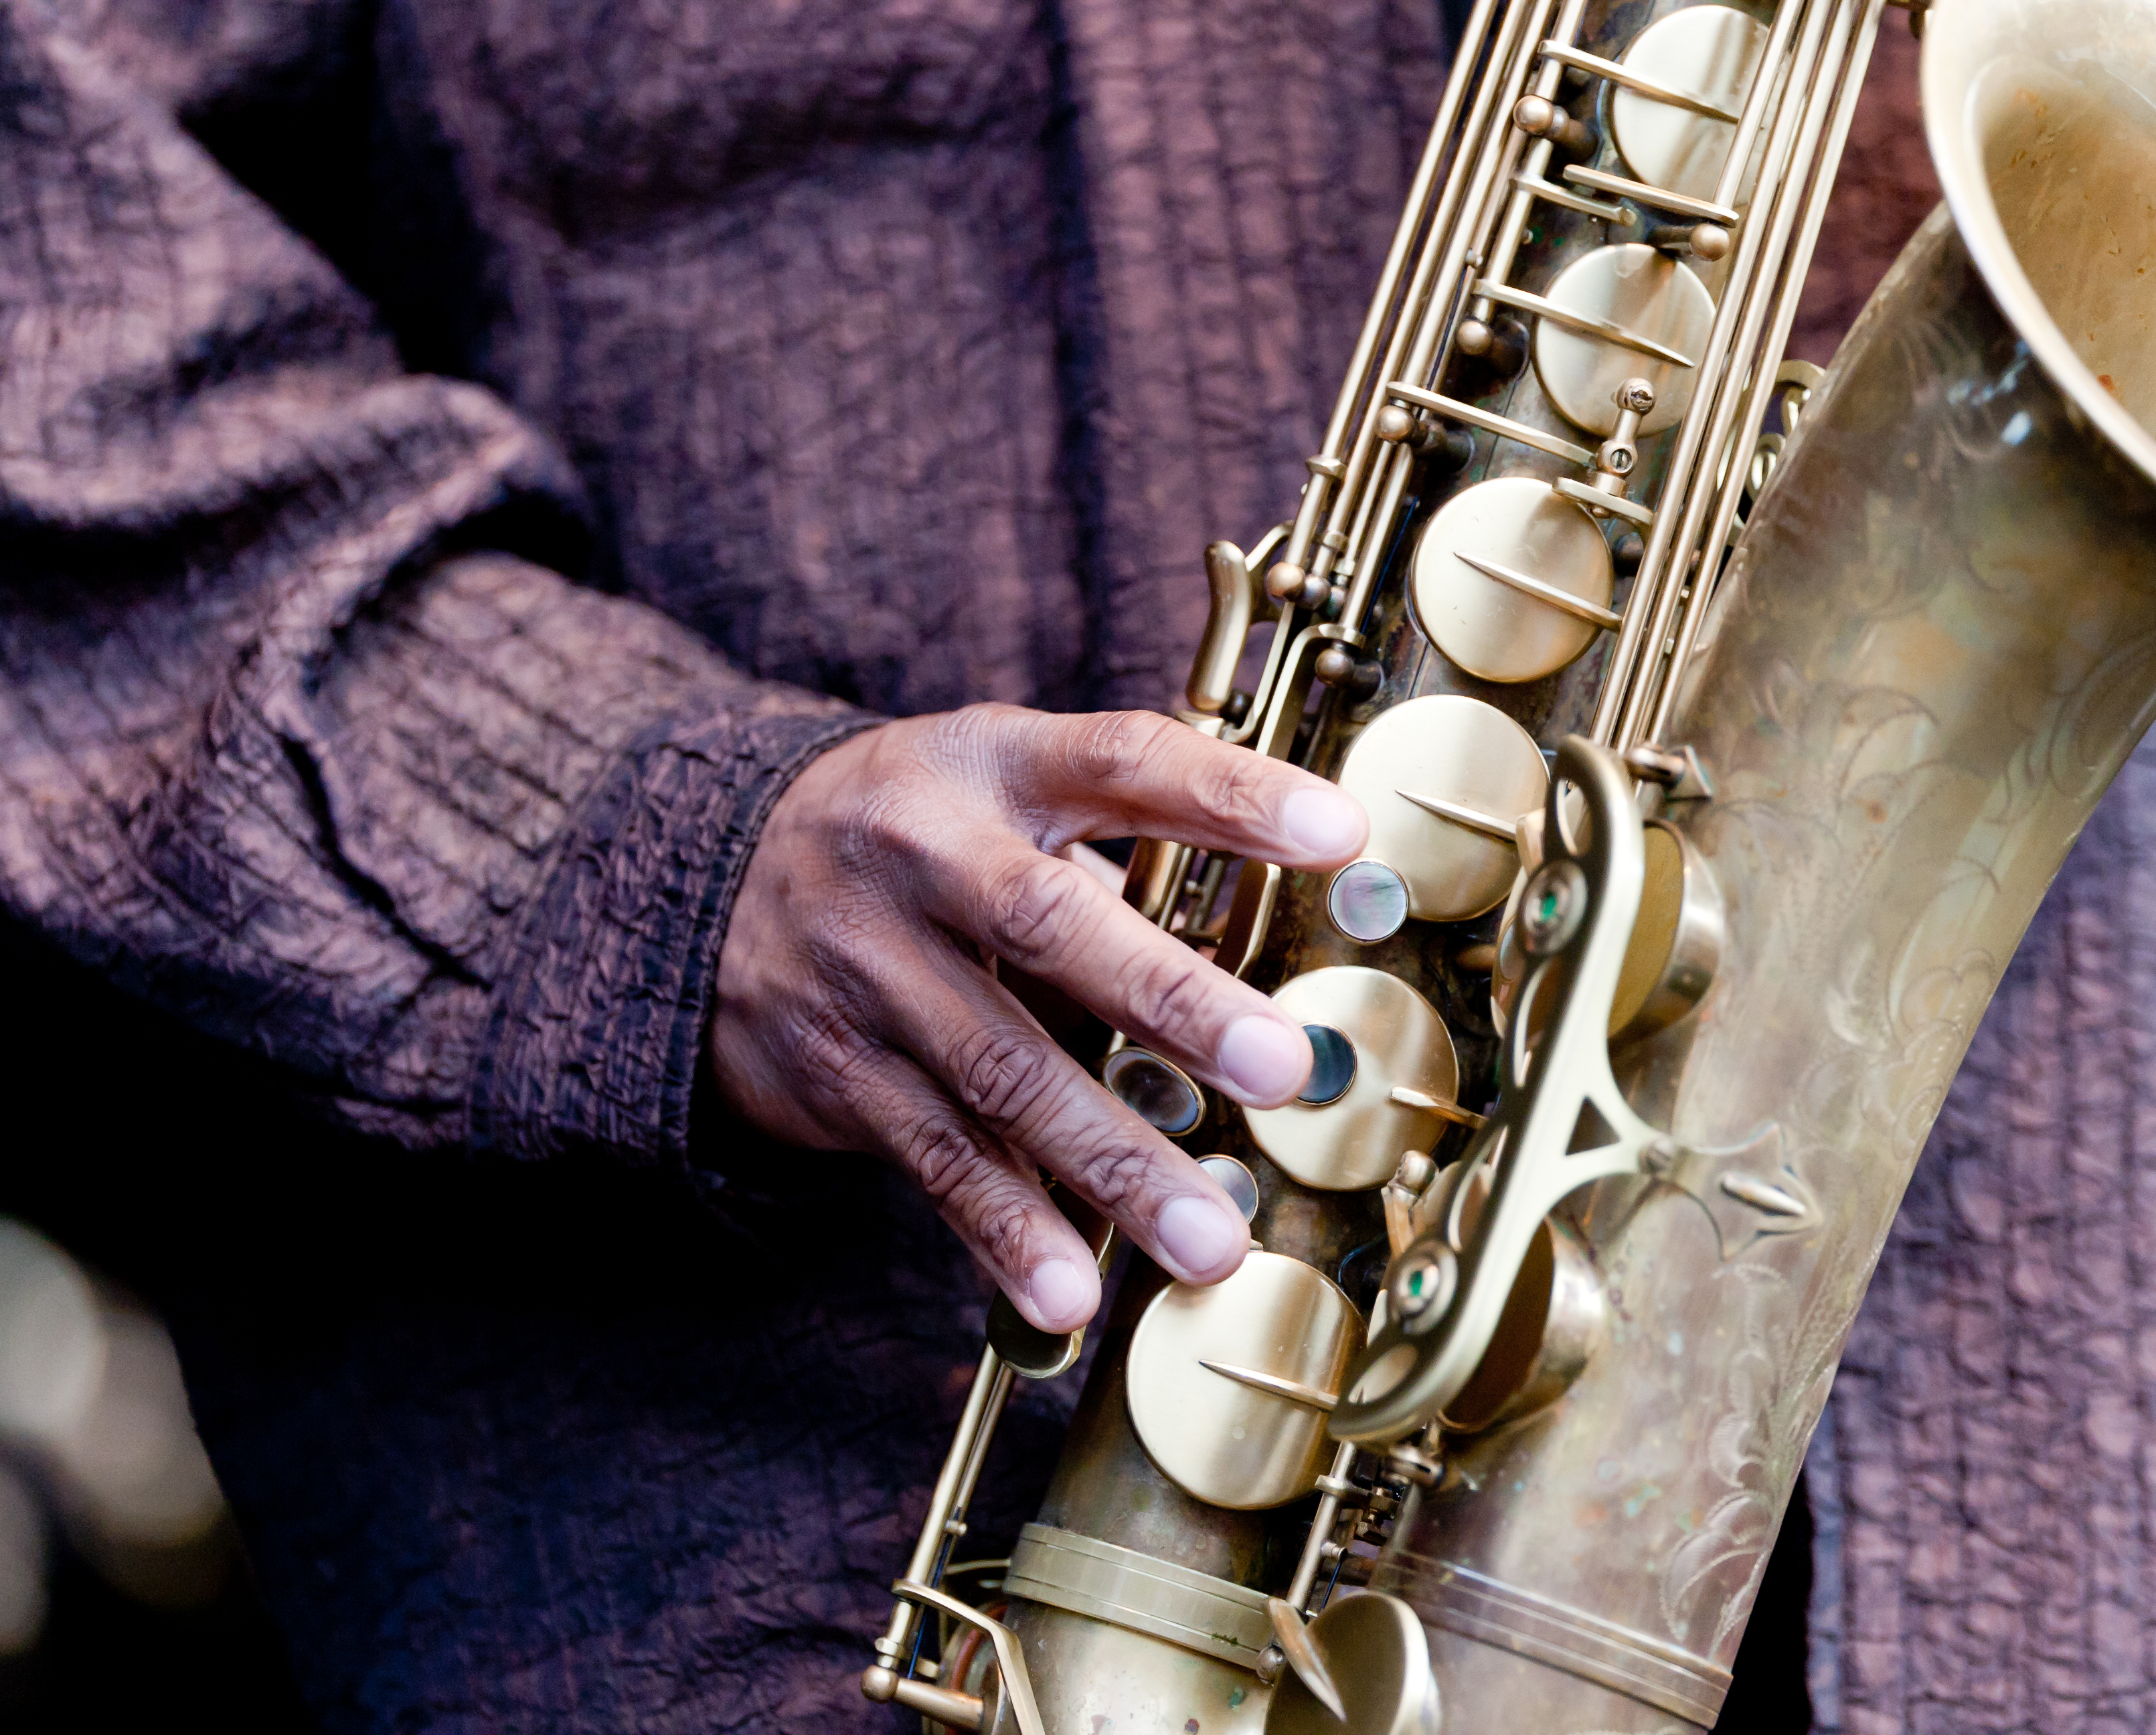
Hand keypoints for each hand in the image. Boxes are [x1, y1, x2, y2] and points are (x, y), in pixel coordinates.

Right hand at [712, 705, 1367, 1330]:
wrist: (708, 881)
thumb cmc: (924, 833)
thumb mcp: (1003, 784)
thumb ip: (1125, 834)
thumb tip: (1304, 909)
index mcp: (992, 763)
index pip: (1123, 760)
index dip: (1230, 794)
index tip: (1338, 836)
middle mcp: (920, 854)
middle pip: (1047, 922)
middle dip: (1170, 1000)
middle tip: (1279, 1066)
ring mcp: (867, 966)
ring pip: (998, 1070)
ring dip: (1112, 1162)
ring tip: (1209, 1238)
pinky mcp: (833, 1068)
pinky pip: (932, 1157)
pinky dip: (1004, 1227)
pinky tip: (1068, 1289)